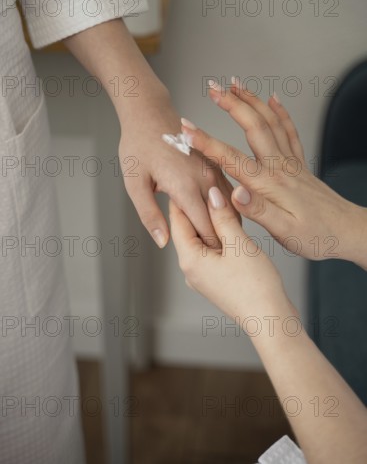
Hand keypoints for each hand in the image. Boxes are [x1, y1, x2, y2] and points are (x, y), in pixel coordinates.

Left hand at [119, 97, 235, 247]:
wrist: (150, 112)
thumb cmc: (139, 145)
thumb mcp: (135, 184)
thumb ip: (150, 216)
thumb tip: (164, 242)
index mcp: (186, 187)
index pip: (207, 230)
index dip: (208, 249)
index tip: (207, 261)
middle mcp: (206, 179)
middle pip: (221, 221)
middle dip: (218, 241)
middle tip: (213, 258)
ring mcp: (214, 170)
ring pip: (230, 208)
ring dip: (224, 225)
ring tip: (219, 242)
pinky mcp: (216, 165)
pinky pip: (228, 194)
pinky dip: (225, 210)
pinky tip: (219, 221)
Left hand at [169, 186, 288, 321]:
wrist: (270, 320)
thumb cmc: (255, 287)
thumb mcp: (238, 244)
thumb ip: (223, 217)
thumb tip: (211, 194)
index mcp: (190, 259)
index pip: (178, 220)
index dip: (182, 196)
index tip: (184, 176)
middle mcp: (192, 269)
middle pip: (189, 230)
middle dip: (197, 206)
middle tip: (202, 181)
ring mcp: (204, 276)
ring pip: (203, 240)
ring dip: (210, 220)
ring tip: (218, 197)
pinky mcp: (218, 279)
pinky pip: (213, 251)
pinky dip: (220, 236)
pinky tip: (230, 223)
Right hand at [180, 81, 366, 263]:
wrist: (348, 232)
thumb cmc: (317, 236)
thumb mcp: (285, 232)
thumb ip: (258, 211)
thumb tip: (234, 193)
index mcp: (269, 185)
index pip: (231, 159)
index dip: (206, 143)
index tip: (185, 129)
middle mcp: (279, 167)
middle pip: (253, 126)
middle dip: (230, 104)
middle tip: (211, 88)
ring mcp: (291, 163)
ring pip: (270, 122)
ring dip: (251, 100)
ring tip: (234, 84)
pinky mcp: (300, 164)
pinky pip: (289, 131)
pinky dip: (280, 112)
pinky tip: (273, 99)